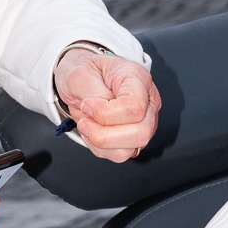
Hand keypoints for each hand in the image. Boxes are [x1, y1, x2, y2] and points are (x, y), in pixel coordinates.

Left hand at [54, 46, 159, 162]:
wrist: (84, 79)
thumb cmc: (86, 72)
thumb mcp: (79, 72)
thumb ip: (91, 92)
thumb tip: (100, 114)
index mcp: (138, 80)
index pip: (134, 107)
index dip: (105, 113)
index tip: (86, 104)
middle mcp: (148, 103)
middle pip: (140, 133)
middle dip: (103, 134)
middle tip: (84, 119)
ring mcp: (145, 124)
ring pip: (129, 150)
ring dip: (99, 141)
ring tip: (87, 123)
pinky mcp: (134, 140)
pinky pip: (118, 155)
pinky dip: (99, 147)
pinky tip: (94, 129)